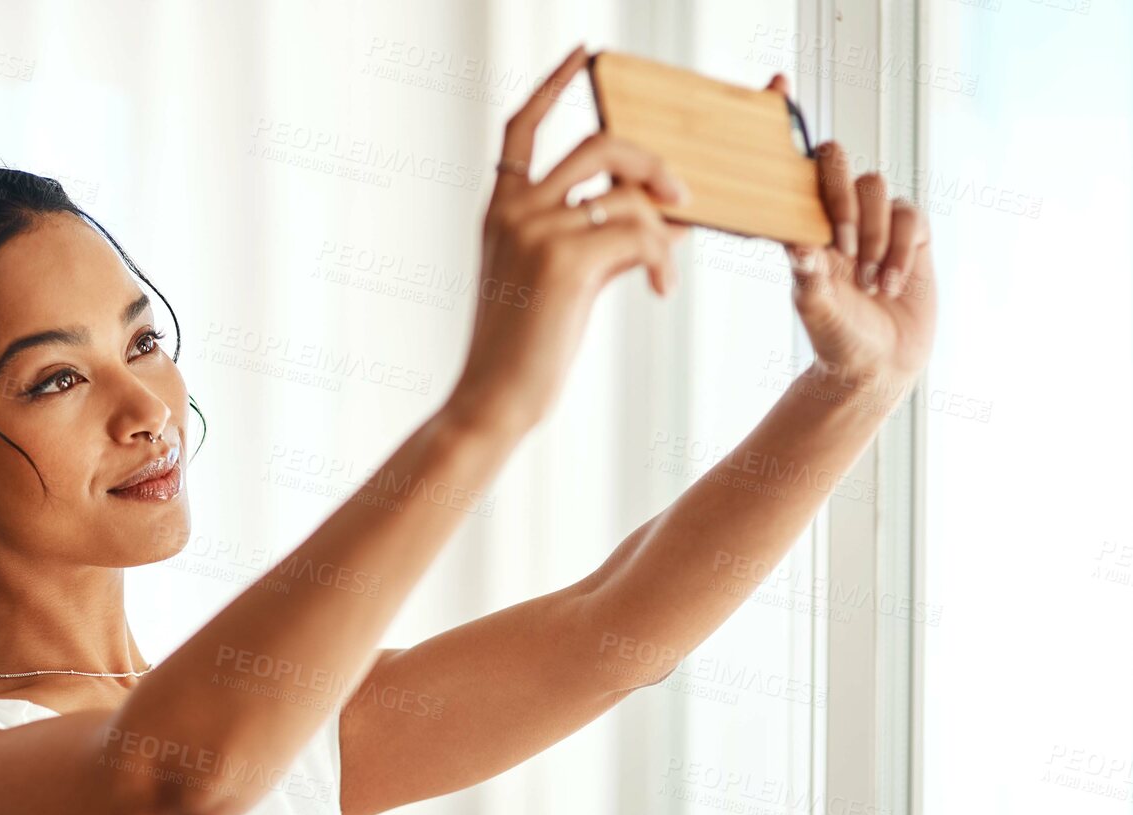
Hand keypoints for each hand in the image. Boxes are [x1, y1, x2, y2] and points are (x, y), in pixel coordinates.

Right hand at [450, 43, 690, 430]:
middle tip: (682, 192)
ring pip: (627, 193)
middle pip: (600, 145)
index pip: (522, 127)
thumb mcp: (561, 281)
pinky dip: (661, 260)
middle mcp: (514, 210)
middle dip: (652, 161)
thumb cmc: (527, 347)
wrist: (495, 399)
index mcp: (501, 210)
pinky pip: (640, 234)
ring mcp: (537, 231)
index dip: (553, 84)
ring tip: (665, 268)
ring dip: (664, 227)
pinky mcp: (565, 260)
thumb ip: (603, 237)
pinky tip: (658, 291)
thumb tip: (672, 213)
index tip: (584, 53)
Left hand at [766, 74, 937, 396]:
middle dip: (842, 200)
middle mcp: (835, 213)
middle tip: (843, 249)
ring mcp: (877, 219)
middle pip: (837, 162)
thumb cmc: (834, 338)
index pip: (794, 166)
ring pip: (877, 188)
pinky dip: (901, 250)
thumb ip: (807, 277)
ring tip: (867, 283)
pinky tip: (889, 285)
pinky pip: (912, 215)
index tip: (780, 84)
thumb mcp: (814, 310)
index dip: (788, 122)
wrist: (877, 366)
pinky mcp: (914, 232)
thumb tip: (797, 244)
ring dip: (874, 235)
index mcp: (800, 223)